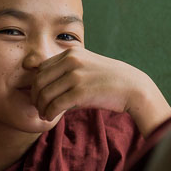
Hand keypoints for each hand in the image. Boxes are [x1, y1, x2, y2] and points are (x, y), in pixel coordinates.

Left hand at [32, 48, 170, 133]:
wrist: (134, 88)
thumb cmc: (110, 80)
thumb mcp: (88, 65)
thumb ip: (68, 69)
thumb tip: (44, 83)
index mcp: (72, 53)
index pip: (42, 69)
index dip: (37, 84)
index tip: (41, 96)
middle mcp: (72, 62)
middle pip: (39, 81)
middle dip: (36, 97)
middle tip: (40, 108)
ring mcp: (76, 76)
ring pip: (45, 94)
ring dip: (41, 107)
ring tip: (45, 114)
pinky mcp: (81, 92)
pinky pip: (55, 105)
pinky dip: (49, 113)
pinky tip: (51, 117)